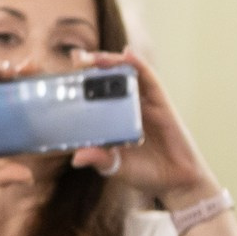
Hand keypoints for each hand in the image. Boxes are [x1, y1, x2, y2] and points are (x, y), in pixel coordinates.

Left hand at [68, 49, 221, 207]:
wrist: (176, 181)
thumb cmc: (145, 173)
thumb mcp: (117, 168)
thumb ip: (100, 160)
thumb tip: (77, 158)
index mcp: (110, 121)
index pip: (90, 98)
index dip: (77, 85)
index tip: (60, 78)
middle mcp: (125, 108)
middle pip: (106, 80)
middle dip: (91, 66)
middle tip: (75, 58)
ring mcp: (142, 103)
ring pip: (124, 74)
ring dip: (110, 61)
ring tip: (94, 56)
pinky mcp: (160, 101)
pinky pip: (148, 78)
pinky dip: (137, 64)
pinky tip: (127, 54)